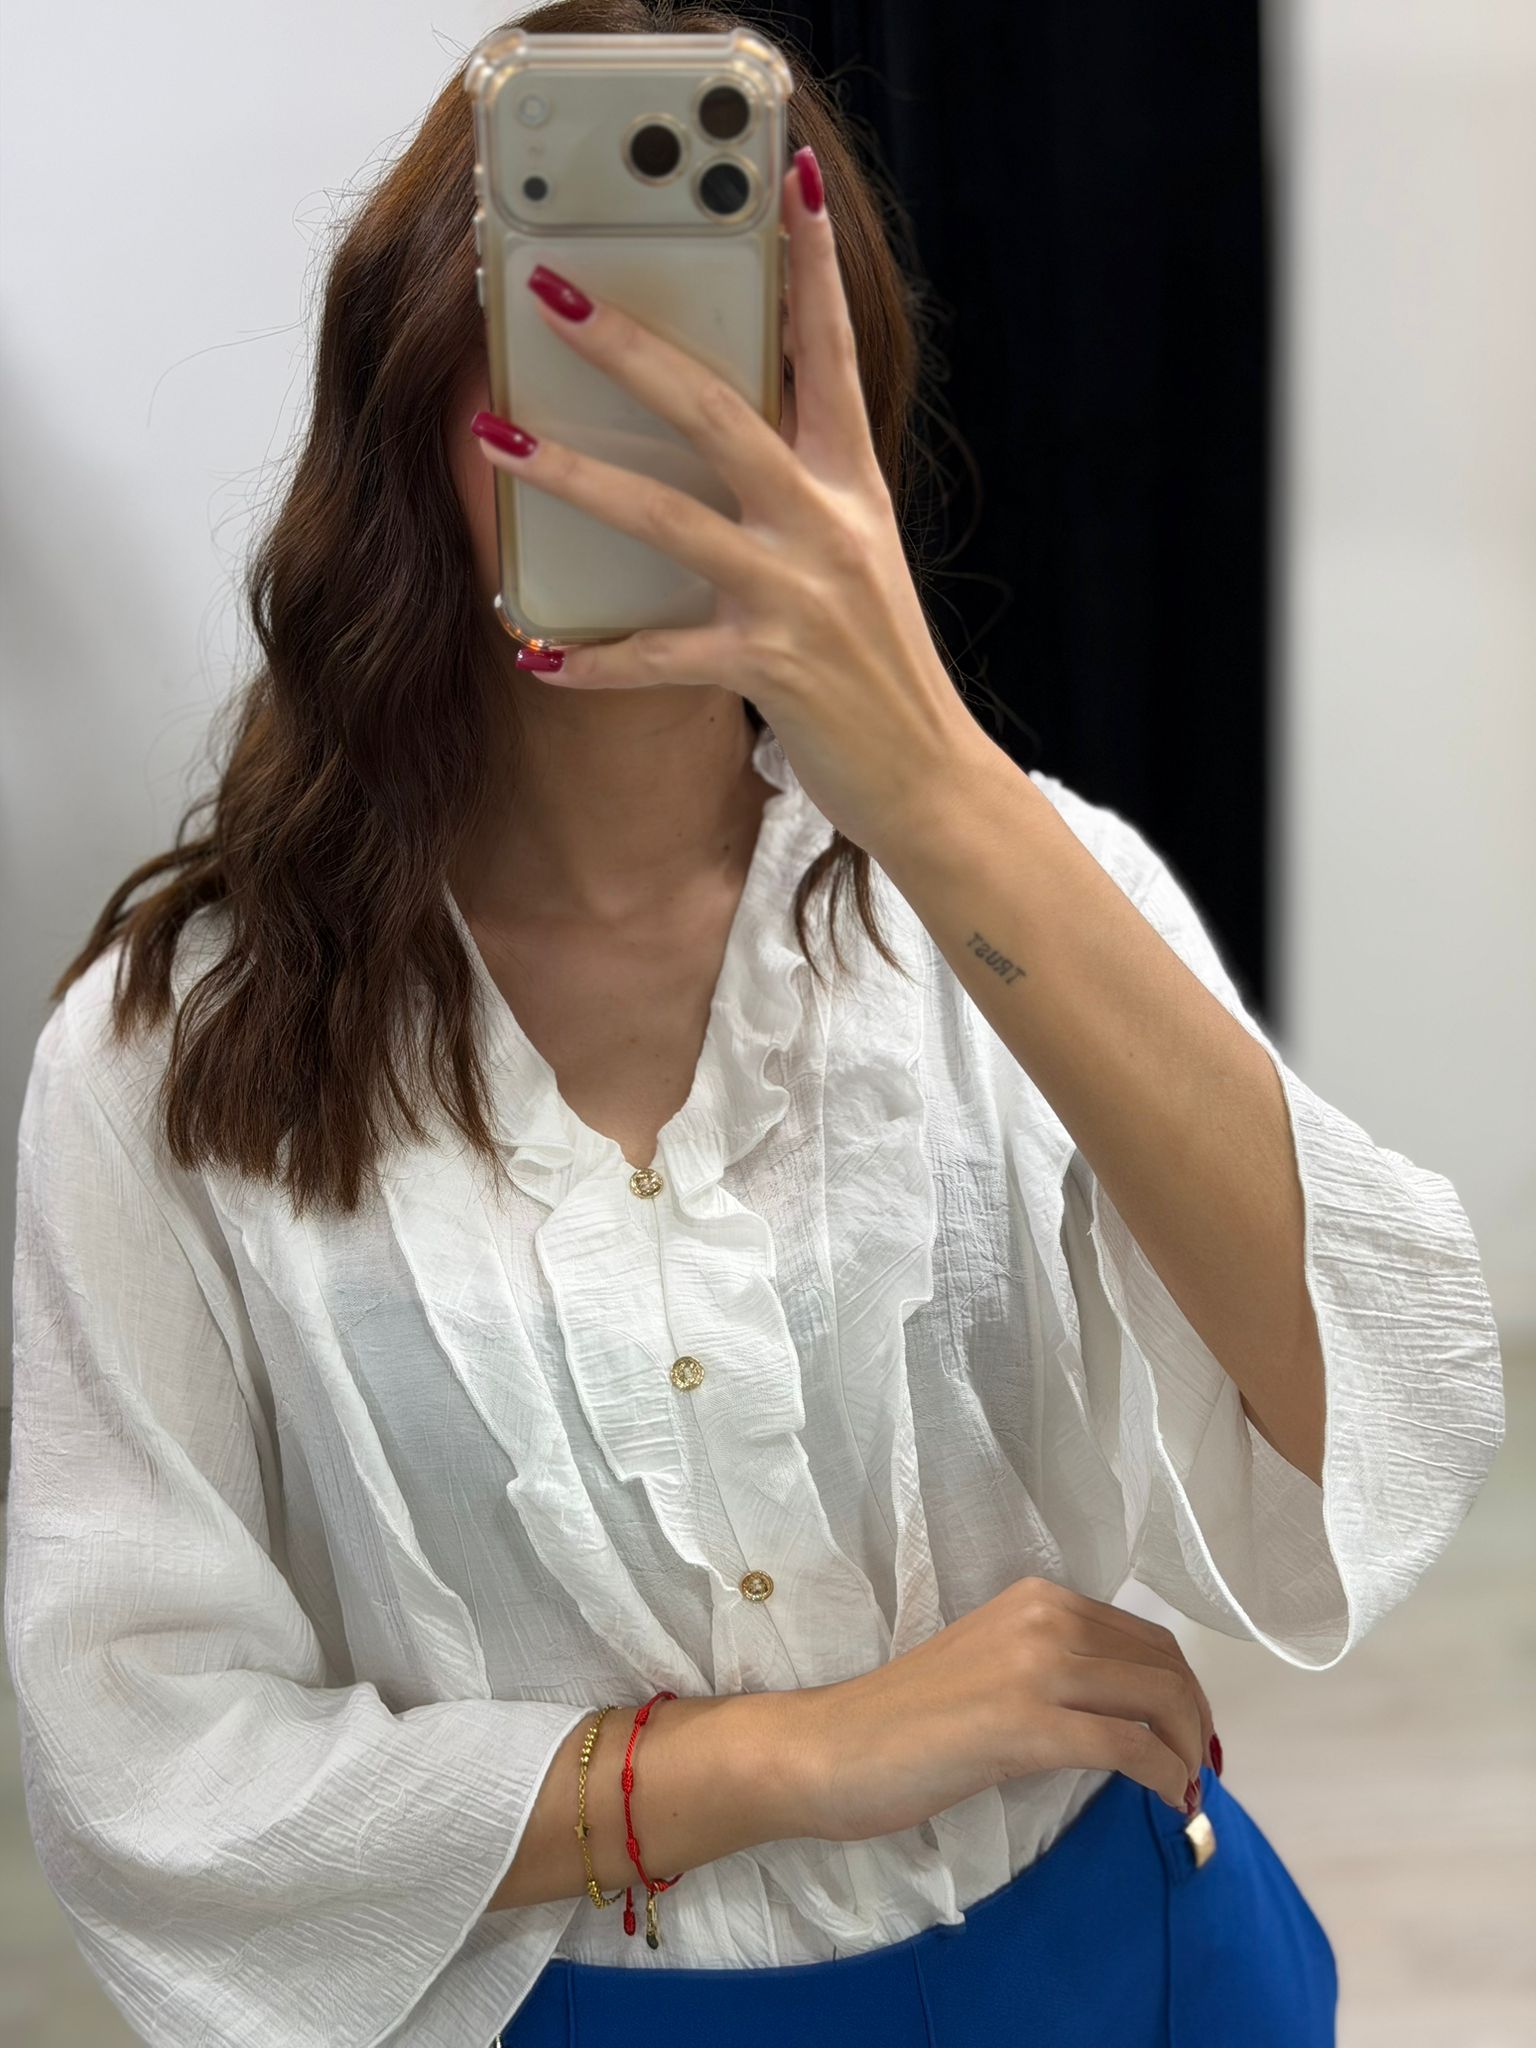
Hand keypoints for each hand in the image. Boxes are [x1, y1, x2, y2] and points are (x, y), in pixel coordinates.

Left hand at [470, 144, 992, 863]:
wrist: (929, 776)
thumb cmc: (880, 665)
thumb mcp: (857, 559)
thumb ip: (802, 494)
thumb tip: (717, 439)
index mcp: (853, 484)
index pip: (832, 352)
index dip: (811, 264)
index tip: (784, 180)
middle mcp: (828, 525)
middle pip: (718, 410)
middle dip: (630, 347)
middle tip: (554, 293)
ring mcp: (798, 595)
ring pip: (669, 518)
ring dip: (574, 477)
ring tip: (497, 440)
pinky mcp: (770, 668)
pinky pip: (660, 658)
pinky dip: (595, 661)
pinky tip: (536, 656)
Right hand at [791, 1575, 1216, 1841]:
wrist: (832, 1748)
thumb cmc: (904, 1721)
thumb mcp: (993, 1668)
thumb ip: (1053, 1670)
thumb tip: (1127, 1710)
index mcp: (1035, 1597)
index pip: (1144, 1637)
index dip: (1183, 1690)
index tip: (1189, 1737)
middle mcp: (1043, 1616)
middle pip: (1163, 1665)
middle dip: (1196, 1721)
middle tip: (1197, 1771)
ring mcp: (1035, 1667)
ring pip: (1158, 1700)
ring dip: (1188, 1752)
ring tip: (1186, 1791)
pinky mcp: (1026, 1725)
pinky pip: (1130, 1747)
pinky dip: (1166, 1777)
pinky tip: (1169, 1802)